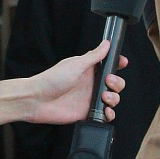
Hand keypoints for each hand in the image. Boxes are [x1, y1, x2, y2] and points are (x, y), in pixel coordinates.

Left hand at [0, 41, 127, 125]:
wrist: (37, 100)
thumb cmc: (52, 79)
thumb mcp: (75, 64)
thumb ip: (94, 56)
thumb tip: (106, 43)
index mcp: (88, 69)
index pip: (107, 65)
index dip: (117, 63)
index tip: (122, 62)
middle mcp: (90, 83)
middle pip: (114, 83)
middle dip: (118, 83)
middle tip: (109, 82)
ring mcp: (89, 98)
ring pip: (112, 98)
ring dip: (114, 98)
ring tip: (104, 97)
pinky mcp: (87, 112)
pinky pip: (104, 115)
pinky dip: (109, 114)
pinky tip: (105, 110)